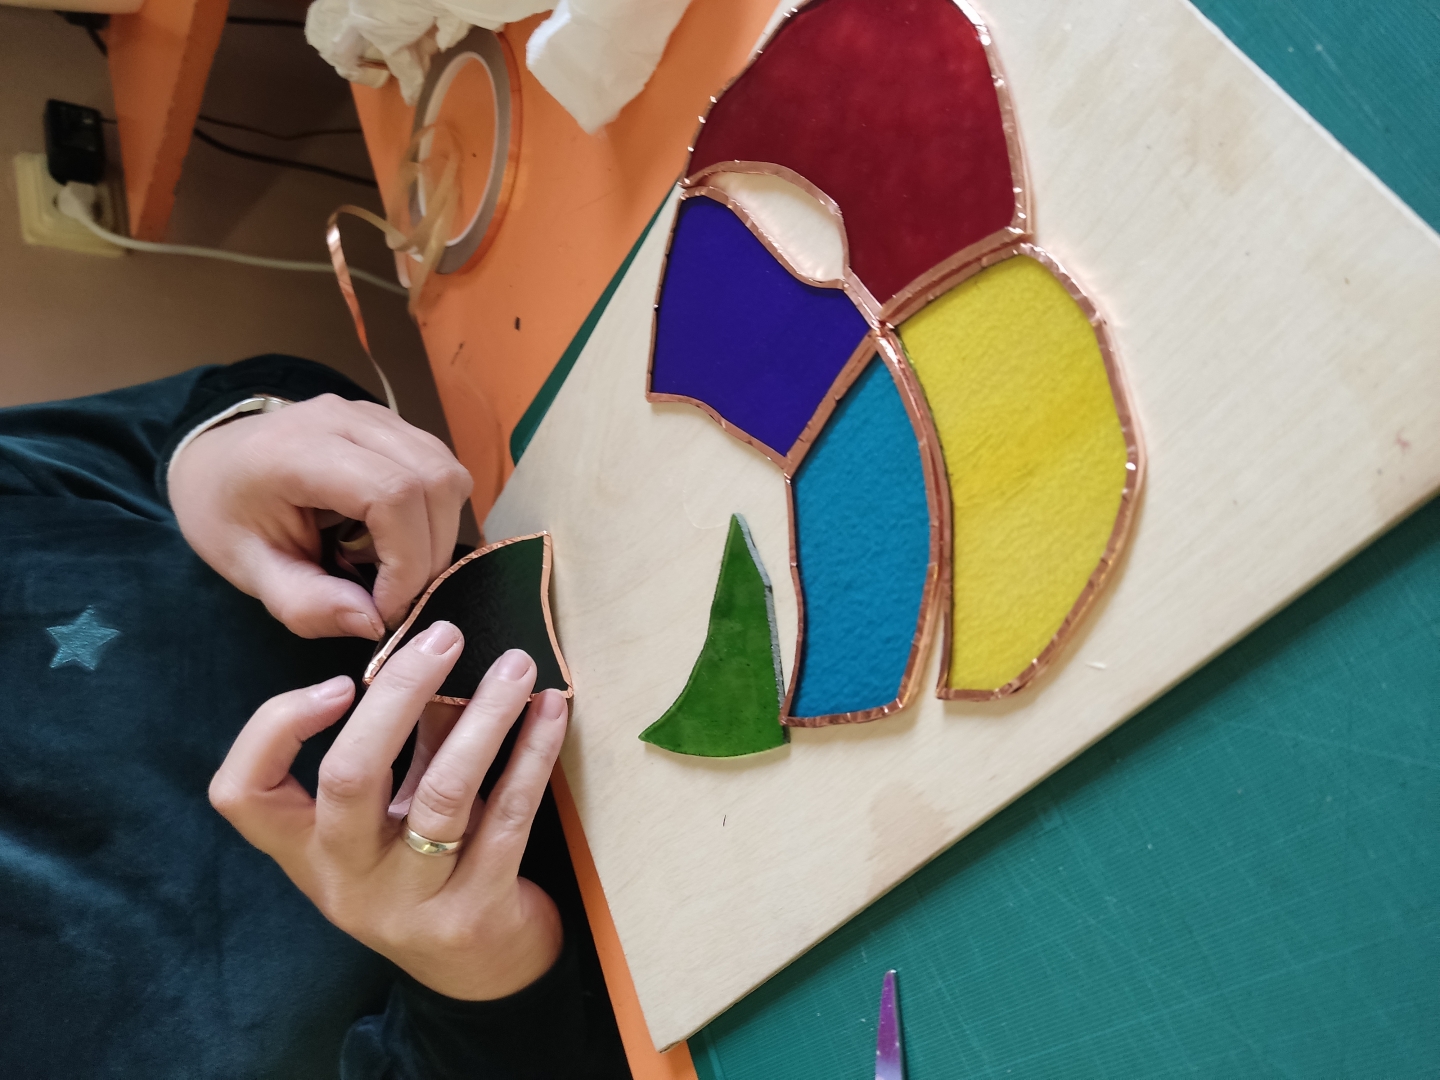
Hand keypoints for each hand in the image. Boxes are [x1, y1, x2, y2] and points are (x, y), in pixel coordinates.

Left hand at [169, 394, 472, 638]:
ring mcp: (376, 415)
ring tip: (395, 566)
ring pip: (450, 474)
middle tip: (394, 595)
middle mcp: (346, 418)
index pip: (391, 494)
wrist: (214, 460)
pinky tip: (397, 537)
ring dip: (438, 535)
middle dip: (429, 555)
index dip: (406, 560)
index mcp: (298, 451)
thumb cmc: (227, 514)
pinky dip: (435, 516)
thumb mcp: (250, 571)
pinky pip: (444, 470)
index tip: (384, 608)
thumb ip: (307, 604)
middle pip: (435, 481)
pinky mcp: (395, 424)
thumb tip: (374, 623)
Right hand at [209, 623, 567, 999]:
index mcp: (307, 850)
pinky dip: (531, 756)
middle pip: (349, 776)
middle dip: (397, 695)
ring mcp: (409, 903)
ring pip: (443, 795)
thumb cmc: (425, 869)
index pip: (244, 793)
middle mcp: (345, 879)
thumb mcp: (392, 812)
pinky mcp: (475, 912)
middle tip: (444, 636)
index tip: (337, 681)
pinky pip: (507, 819)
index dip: (276, 729)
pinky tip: (552, 711)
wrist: (479, 973)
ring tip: (515, 665)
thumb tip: (429, 653)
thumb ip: (401, 743)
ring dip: (484, 717)